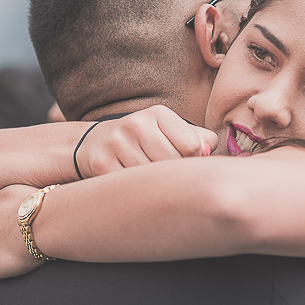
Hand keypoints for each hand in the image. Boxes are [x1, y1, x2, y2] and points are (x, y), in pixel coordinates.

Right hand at [76, 105, 217, 178]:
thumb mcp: (172, 132)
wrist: (97, 143)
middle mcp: (136, 123)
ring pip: (152, 179)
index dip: (192, 161)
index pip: (192, 146)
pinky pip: (132, 188)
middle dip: (173, 175)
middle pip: (173, 164)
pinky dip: (136, 191)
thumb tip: (207, 153)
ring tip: (147, 177)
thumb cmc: (147, 141)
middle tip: (164, 173)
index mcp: (159, 113)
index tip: (182, 162)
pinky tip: (132, 183)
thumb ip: (200, 140)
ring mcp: (117, 143)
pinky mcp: (102, 163)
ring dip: (155, 186)